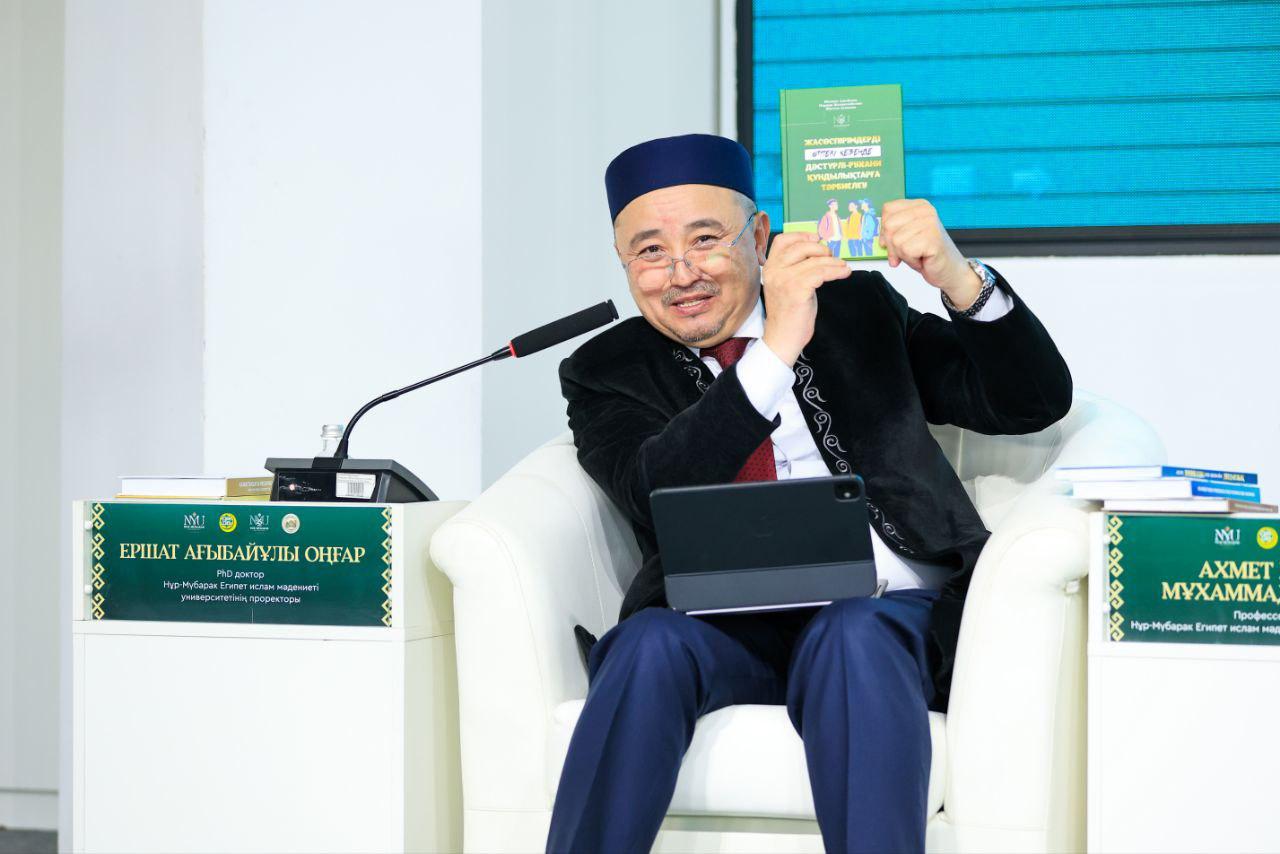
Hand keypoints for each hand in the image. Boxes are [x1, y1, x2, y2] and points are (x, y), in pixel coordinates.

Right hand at [760, 232, 850, 365]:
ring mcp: (784, 280)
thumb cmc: (789, 313)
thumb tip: (819, 251)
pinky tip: (844, 273)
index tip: (817, 238)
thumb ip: (797, 267)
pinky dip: (836, 271)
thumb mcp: (788, 284)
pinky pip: (821, 273)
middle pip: (801, 246)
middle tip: (832, 257)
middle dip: (821, 249)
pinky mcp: (797, 290)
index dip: (801, 235)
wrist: (782, 338)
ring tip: (843, 267)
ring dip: (833, 262)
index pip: (782, 240)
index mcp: (769, 268)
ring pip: (814, 261)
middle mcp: (774, 271)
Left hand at [880, 199, 981, 308]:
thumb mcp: (906, 238)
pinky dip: (911, 261)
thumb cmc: (926, 255)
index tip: (892, 242)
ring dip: (903, 255)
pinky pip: (905, 250)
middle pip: (889, 225)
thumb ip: (892, 232)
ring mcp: (930, 223)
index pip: (888, 210)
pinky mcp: (932, 238)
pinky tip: (922, 259)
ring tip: (918, 255)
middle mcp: (925, 211)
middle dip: (892, 245)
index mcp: (918, 206)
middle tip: (906, 253)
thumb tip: (879, 239)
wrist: (949, 270)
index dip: (885, 230)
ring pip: (896, 240)